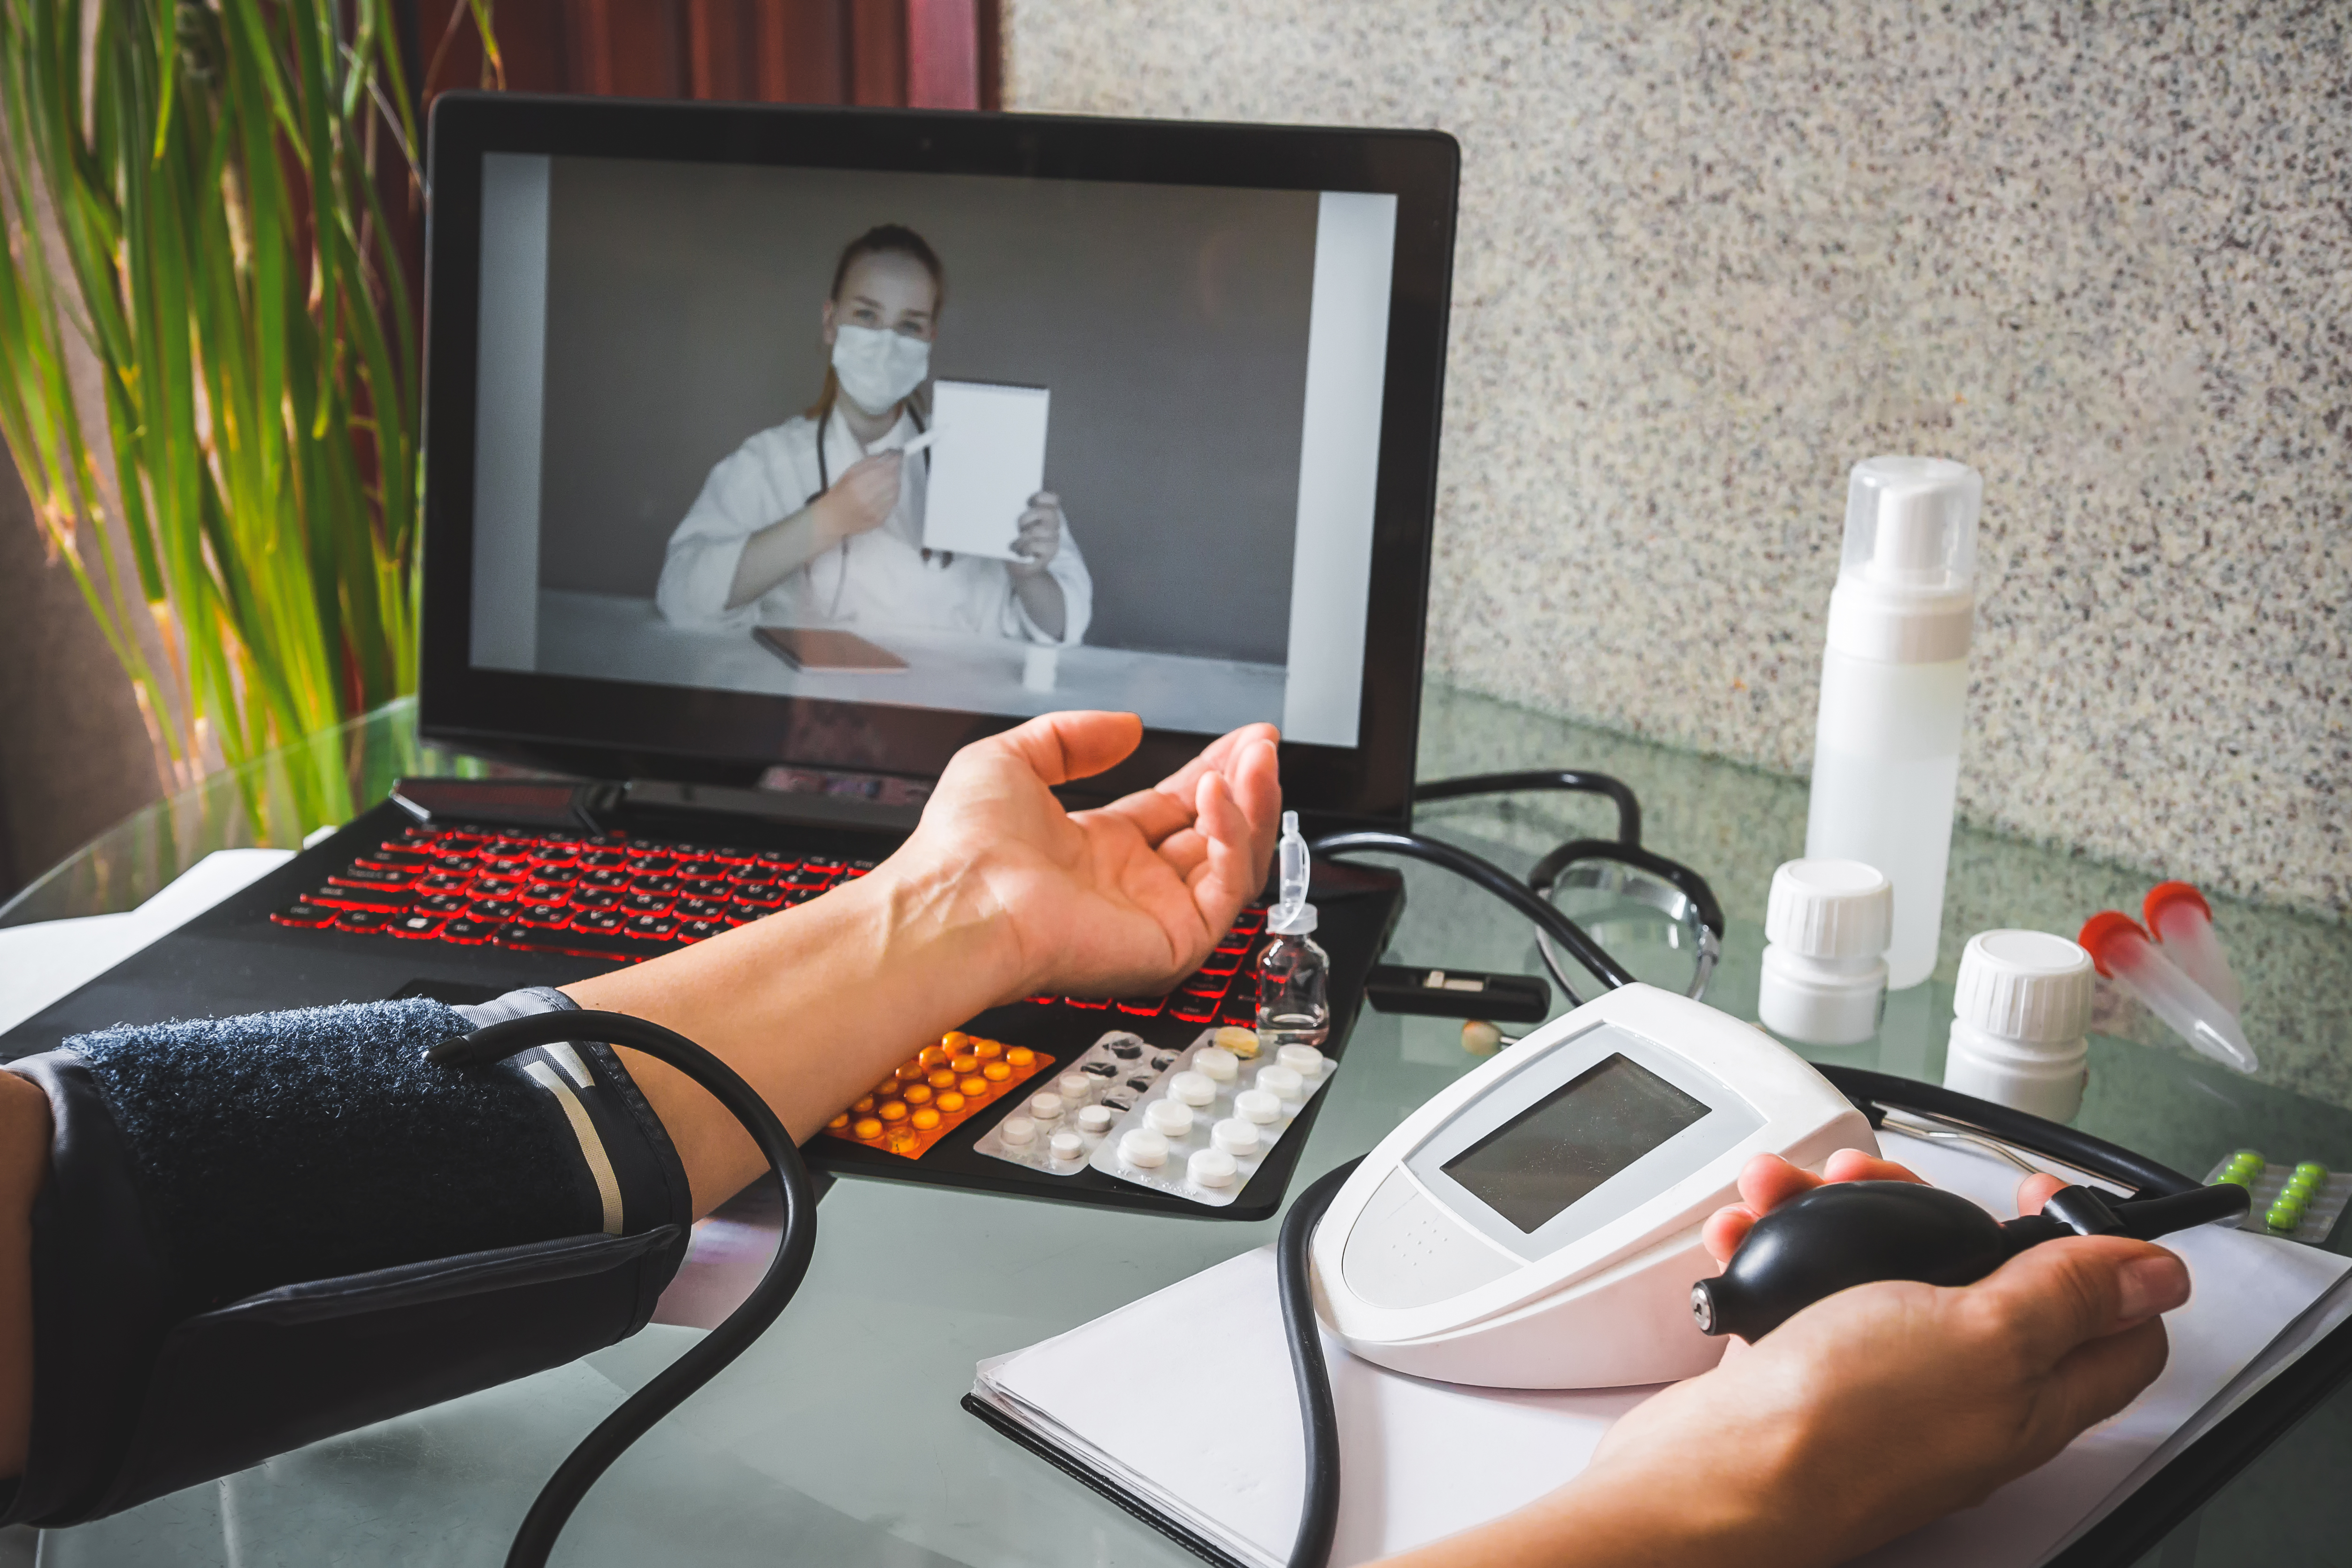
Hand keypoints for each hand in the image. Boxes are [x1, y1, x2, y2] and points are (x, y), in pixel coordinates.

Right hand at [811, 451, 901, 542]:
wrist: (833, 519)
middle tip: (894, 467)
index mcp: (856, 484)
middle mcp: (867, 499)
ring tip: (892, 479)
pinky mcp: (879, 520)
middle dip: (895, 471)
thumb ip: (866, 464)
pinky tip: (889, 492)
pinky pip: (893, 504)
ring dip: (896, 483)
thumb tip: (885, 455)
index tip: (897, 456)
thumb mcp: (848, 474)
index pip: (882, 470)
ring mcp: (874, 512)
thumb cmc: (838, 494)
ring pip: (895, 492)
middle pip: (891, 480)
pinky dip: (894, 495)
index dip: (893, 461)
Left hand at [883, 711, 1279, 1002]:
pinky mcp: (1174, 942)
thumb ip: (1070, 736)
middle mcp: (1131, 884)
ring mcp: (1156, 915)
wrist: (959, 903)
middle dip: (1243, 784)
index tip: (1238, 741)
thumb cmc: (963, 849)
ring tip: (1257, 759)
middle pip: (1212, 832)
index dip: (1208, 772)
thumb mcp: (1009, 760)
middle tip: (1262, 744)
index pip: (1174, 809)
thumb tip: (1125, 725)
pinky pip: (1227, 890)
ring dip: (1252, 804)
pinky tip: (1218, 796)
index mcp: (1097, 849)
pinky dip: (1233, 839)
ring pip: (1232, 861)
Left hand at [1006, 491, 1060, 579]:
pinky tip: (1020, 551)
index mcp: (1045, 511)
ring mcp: (1054, 537)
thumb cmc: (1014, 538)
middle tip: (1019, 524)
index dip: (1043, 497)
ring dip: (1026, 535)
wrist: (1017, 563)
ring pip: (1043, 530)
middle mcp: (1053, 523)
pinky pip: (1039, 545)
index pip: (1052, 499)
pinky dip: (1026, 547)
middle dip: (1030, 516)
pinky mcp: (1051, 551)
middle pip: (1049, 513)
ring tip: (1017, 541)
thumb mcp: (1013, 522)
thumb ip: (1015, 511)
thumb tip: (1001, 501)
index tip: (1029, 500)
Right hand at [1586, 1153, 2186, 1566]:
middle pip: (1983, 1280)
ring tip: (1792, 1190)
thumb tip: (2155, 1274)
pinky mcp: (1808, 1372)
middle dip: (1932, 1209)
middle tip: (1887, 1186)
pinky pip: (1806, 1291)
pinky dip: (1776, 1250)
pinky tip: (1748, 1233)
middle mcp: (1962, 1394)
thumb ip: (2067, 1296)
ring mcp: (1882, 1384)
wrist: (1715, 1476)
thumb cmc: (1842, 1427)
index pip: (2113, 1331)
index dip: (2100, 1259)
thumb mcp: (1982, 1336)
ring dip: (1835, 1215)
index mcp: (2029, 1396)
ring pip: (1884, 1272)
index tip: (2042, 1203)